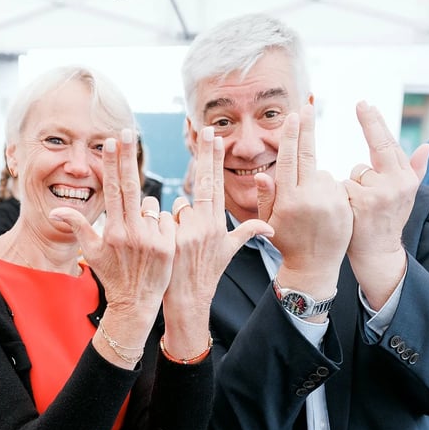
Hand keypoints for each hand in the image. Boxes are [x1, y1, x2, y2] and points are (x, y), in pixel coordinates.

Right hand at [49, 128, 174, 314]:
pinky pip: (169, 221)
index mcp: (112, 230)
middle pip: (131, 186)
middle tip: (127, 131)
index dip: (112, 164)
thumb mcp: (91, 252)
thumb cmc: (113, 276)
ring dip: (150, 214)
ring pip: (153, 207)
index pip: (112, 190)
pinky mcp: (169, 247)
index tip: (112, 141)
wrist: (135, 304)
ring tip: (144, 239)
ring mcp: (151, 239)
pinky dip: (165, 226)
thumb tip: (56, 210)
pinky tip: (158, 244)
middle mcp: (131, 232)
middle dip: (127, 157)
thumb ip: (78, 226)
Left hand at [162, 126, 272, 357]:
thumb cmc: (206, 275)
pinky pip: (158, 219)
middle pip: (199, 184)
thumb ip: (245, 233)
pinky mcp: (168, 241)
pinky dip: (157, 227)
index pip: (216, 184)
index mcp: (217, 224)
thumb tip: (271, 226)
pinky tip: (161, 245)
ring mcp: (185, 233)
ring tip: (176, 245)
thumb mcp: (228, 253)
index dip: (215, 159)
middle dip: (204, 155)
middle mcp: (204, 226)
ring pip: (174, 208)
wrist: (186, 301)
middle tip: (205, 128)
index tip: (215, 136)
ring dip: (171, 220)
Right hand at [256, 104, 351, 299]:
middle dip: (306, 129)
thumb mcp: (269, 222)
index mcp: (288, 200)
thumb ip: (266, 196)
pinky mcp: (345, 204)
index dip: (291, 136)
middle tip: (306, 108)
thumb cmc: (286, 242)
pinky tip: (322, 210)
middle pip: (308, 154)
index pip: (289, 159)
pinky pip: (334, 185)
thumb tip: (261, 174)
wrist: (314, 266)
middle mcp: (309, 197)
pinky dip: (327, 189)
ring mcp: (330, 200)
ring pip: (320, 173)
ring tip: (310, 207)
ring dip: (314, 179)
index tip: (293, 116)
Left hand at [344, 101, 428, 307]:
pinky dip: (342, 195)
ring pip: (355, 172)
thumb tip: (427, 146)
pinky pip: (343, 186)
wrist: (377, 253)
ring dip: (353, 184)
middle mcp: (396, 183)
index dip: (377, 123)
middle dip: (369, 123)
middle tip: (361, 103)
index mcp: (406, 179)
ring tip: (360, 205)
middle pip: (376, 148)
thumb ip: (415, 171)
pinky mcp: (359, 203)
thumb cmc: (388, 221)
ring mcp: (377, 193)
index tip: (366, 104)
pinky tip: (349, 210)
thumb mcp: (406, 196)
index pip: (390, 144)